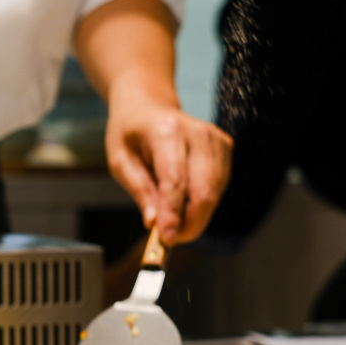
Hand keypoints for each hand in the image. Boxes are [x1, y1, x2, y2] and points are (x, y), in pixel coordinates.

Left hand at [73, 0, 233, 245]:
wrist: (148, 105)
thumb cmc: (130, 132)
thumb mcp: (120, 161)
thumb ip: (139, 191)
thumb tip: (154, 223)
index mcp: (167, 132)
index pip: (175, 181)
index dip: (172, 215)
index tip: (167, 240)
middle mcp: (198, 133)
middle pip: (204, 192)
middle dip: (189, 224)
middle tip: (169, 240)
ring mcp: (216, 139)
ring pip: (214, 194)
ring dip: (195, 216)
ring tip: (171, 218)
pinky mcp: (225, 148)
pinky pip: (218, 188)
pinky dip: (202, 203)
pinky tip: (183, 199)